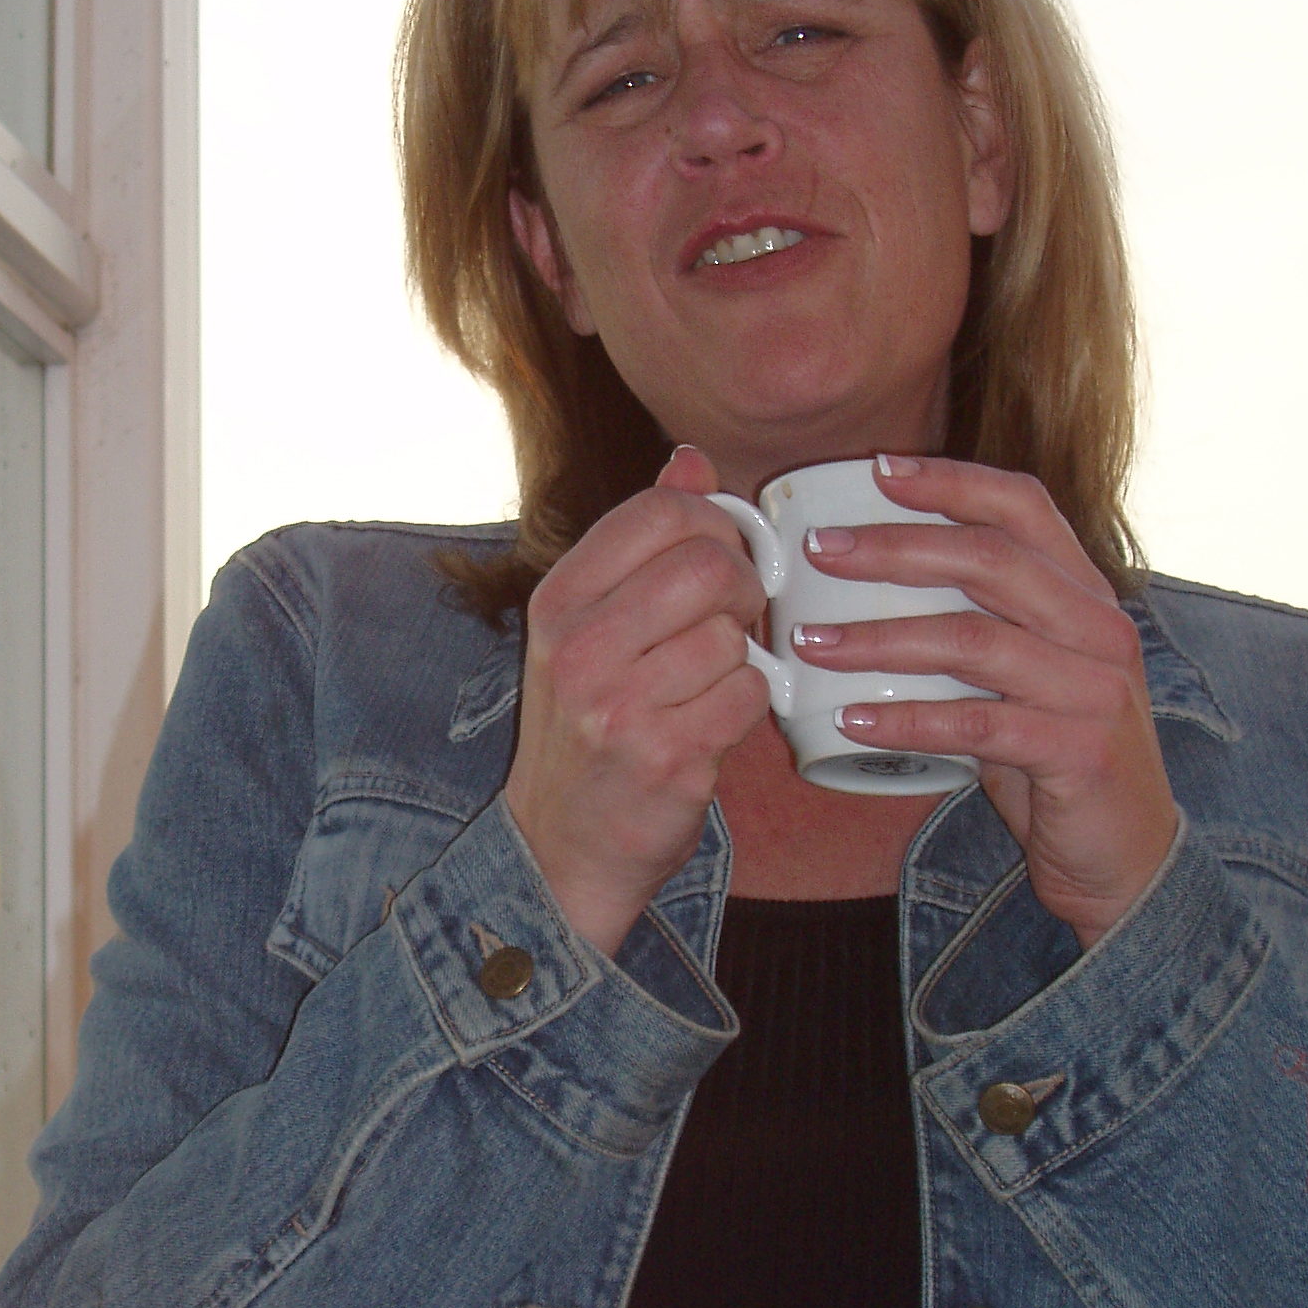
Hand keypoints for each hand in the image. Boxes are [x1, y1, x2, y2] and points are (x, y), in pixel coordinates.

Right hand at [505, 447, 771, 956]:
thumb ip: (640, 540)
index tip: (725, 557)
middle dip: (744, 588)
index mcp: (558, 600)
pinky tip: (717, 722)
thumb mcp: (589, 626)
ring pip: (732, 635)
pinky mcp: (666, 759)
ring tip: (712, 681)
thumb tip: (691, 459)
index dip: (715, 524)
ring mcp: (618, 707)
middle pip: (706, 566)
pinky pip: (748, 696)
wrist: (562, 847)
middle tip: (737, 620)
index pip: (659, 512)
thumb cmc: (590, 727)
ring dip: (742, 658)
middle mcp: (578, 648)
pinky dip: (749, 706)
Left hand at [788, 455, 1178, 947]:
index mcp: (1086, 593)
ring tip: (811, 641)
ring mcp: (1094, 689)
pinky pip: (975, 726)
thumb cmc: (1054, 751)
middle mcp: (1099, 628)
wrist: (1126, 852)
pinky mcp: (1078, 751)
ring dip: (880, 638)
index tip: (878, 469)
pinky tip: (849, 719)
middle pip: (990, 561)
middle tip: (819, 551)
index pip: (1023, 506)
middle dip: (895, 549)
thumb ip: (973, 624)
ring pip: (974, 641)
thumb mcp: (1024, 673)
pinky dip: (905, 721)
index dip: (952, 481)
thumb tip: (858, 587)